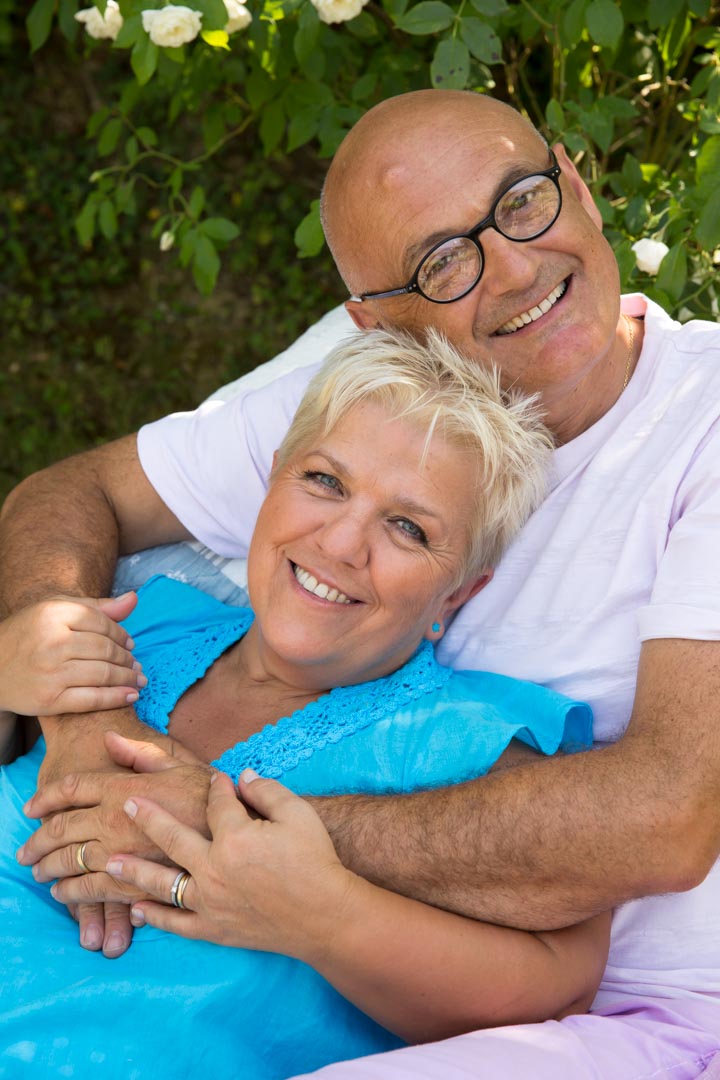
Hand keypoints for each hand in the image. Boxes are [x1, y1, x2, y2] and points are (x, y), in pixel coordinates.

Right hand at [0, 592, 143, 715]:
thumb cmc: (31, 636)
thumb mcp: (57, 611)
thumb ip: (97, 607)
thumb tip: (134, 599)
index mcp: (53, 614)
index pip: (102, 623)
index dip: (122, 635)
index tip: (131, 644)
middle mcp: (52, 641)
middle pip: (105, 649)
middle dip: (127, 658)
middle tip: (137, 665)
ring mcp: (50, 672)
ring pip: (103, 673)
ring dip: (127, 678)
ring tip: (137, 679)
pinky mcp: (49, 699)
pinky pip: (92, 699)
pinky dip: (116, 698)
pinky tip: (131, 696)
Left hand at [18, 733, 211, 956]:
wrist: (241, 836)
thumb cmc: (213, 795)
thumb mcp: (180, 762)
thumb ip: (140, 752)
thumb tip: (109, 739)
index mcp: (125, 787)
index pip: (71, 789)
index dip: (46, 797)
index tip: (31, 807)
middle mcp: (116, 821)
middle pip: (61, 829)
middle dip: (38, 840)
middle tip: (25, 850)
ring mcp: (123, 855)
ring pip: (71, 863)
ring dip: (50, 869)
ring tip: (40, 874)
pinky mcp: (135, 886)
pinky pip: (93, 892)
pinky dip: (73, 895)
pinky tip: (65, 895)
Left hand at [92, 770, 357, 962]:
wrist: (326, 916)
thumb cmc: (316, 860)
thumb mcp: (298, 814)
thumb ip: (267, 790)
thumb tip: (243, 775)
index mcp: (234, 836)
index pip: (216, 802)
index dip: (217, 787)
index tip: (216, 778)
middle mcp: (214, 868)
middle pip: (172, 837)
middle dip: (149, 817)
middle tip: (128, 804)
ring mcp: (210, 901)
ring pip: (162, 883)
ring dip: (134, 870)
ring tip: (111, 861)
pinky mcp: (214, 928)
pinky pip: (176, 923)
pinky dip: (154, 916)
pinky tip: (136, 909)